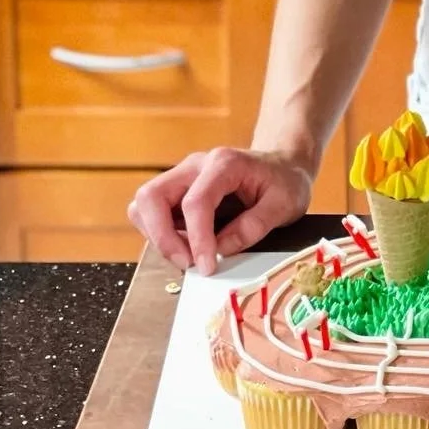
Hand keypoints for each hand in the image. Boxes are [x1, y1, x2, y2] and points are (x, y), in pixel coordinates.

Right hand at [127, 148, 313, 275]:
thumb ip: (253, 226)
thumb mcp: (284, 204)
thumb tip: (220, 250)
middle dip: (162, 237)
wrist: (282, 165)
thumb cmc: (284, 181)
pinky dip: (162, 235)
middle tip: (188, 263)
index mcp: (224, 163)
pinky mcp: (178, 192)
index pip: (195, 201)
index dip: (197, 238)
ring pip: (144, 205)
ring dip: (159, 237)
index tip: (207, 266)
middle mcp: (195, 166)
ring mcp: (183, 177)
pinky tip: (189, 247)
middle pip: (151, 196)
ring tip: (189, 256)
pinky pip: (153, 214)